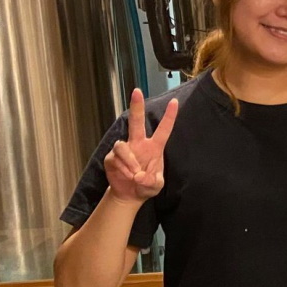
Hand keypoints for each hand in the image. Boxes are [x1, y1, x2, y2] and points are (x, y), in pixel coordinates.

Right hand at [103, 89, 178, 203]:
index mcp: (154, 147)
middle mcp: (139, 144)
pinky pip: (115, 158)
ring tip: (134, 174)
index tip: (175, 102)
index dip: (169, 116)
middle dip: (136, 106)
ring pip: (123, 145)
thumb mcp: (155, 186)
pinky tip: (126, 175)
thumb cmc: (146, 185)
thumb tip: (139, 175)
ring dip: (129, 161)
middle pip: (137, 121)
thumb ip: (151, 181)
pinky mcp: (112, 157)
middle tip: (137, 91)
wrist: (129, 194)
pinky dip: (122, 168)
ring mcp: (125, 149)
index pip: (164, 129)